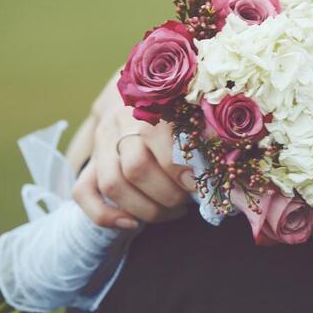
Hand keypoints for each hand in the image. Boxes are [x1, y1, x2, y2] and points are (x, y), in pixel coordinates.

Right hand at [72, 73, 197, 228]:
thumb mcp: (197, 108)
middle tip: (188, 199)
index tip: (201, 183)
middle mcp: (120, 122)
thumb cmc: (181, 104)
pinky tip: (133, 224)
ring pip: (112, 184)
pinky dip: (106, 215)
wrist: (143, 88)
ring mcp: (102, 143)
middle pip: (135, 168)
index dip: (180, 168)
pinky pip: (84, 193)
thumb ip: (210, 129)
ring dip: (146, 207)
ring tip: (172, 210)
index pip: (156, 140)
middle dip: (167, 194)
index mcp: (149, 104)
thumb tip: (229, 160)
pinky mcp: (92, 162)